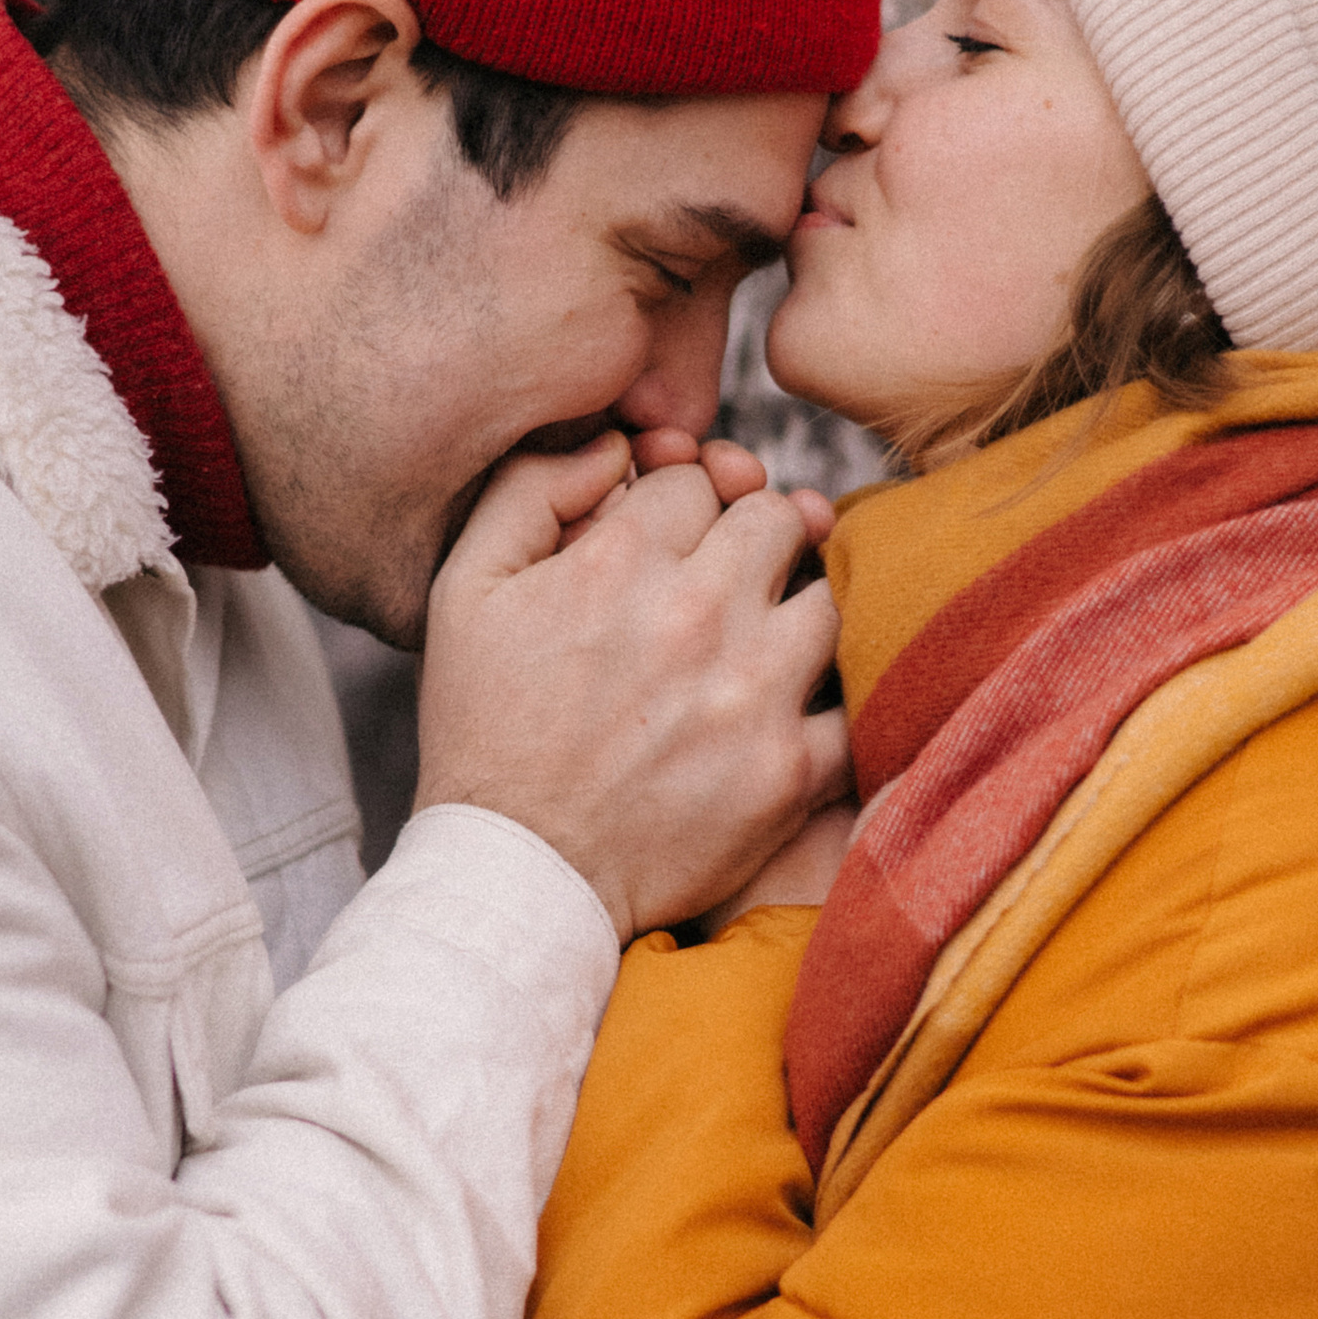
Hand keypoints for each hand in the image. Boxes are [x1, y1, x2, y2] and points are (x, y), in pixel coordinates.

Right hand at [417, 438, 848, 941]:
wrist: (516, 874)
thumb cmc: (484, 731)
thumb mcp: (464, 591)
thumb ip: (526, 490)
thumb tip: (613, 444)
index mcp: (617, 561)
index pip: (695, 478)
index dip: (685, 501)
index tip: (674, 543)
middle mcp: (694, 614)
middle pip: (775, 517)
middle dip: (754, 536)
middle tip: (730, 579)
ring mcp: (750, 693)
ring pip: (829, 594)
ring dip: (800, 607)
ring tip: (762, 641)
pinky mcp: (788, 770)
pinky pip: (853, 701)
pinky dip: (833, 698)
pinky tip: (798, 705)